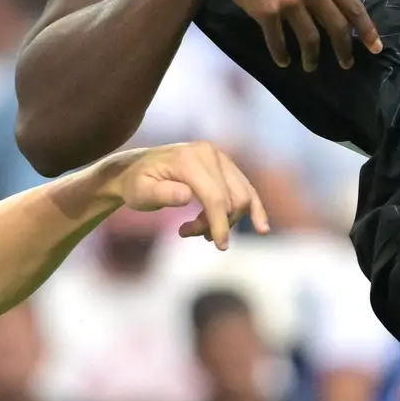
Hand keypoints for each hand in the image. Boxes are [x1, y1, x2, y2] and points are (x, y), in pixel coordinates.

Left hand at [108, 141, 269, 249]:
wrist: (137, 169)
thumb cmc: (137, 183)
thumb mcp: (139, 192)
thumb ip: (161, 194)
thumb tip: (187, 196)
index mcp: (188, 159)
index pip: (215, 197)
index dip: (220, 224)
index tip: (220, 246)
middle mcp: (209, 153)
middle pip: (232, 198)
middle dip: (218, 224)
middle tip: (190, 233)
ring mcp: (220, 156)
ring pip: (241, 196)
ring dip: (226, 220)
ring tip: (200, 229)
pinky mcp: (225, 164)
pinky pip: (246, 188)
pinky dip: (254, 208)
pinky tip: (262, 228)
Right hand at [185, 0, 381, 71]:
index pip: (352, 6)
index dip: (366, 30)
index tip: (375, 47)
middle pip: (336, 28)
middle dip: (344, 50)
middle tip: (345, 64)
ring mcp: (289, 1)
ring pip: (310, 40)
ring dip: (311, 58)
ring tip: (309, 65)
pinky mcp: (266, 12)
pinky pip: (279, 41)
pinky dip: (282, 54)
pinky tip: (283, 59)